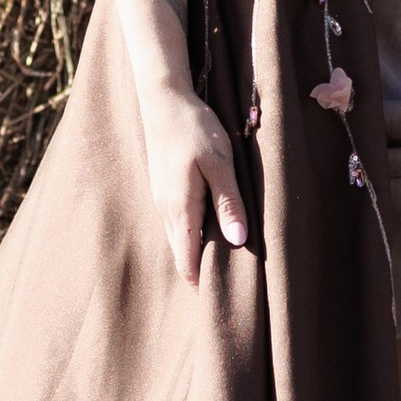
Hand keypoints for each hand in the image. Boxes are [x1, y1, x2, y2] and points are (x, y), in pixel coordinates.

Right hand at [139, 79, 246, 283]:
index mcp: (181, 208)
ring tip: (223, 264)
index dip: (201, 283)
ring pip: (179, 238)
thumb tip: (239, 240)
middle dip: (201, 273)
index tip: (220, 301)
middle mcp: (166, 210)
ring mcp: (162, 199)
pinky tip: (209, 231)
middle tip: (227, 290)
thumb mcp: (220, 163)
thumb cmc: (194, 128)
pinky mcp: (163, 188)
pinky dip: (191, 235)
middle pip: (182, 254)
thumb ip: (229, 202)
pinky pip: (177, 222)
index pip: (187, 260)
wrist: (163, 99)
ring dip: (196, 253)